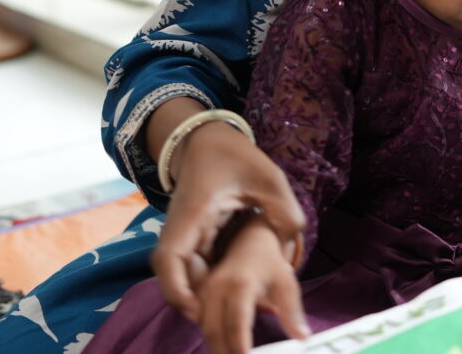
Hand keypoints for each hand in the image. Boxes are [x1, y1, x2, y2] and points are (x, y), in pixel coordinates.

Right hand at [151, 119, 305, 324]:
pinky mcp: (192, 237)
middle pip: (178, 276)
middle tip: (233, 320)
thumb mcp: (269, 178)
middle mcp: (181, 228)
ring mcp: (185, 234)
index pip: (169, 259)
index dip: (178, 290)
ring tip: (240, 310)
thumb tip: (292, 247)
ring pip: (188, 274)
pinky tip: (237, 290)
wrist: (208, 140)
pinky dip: (212, 280)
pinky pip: (197, 265)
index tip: (198, 311)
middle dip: (200, 301)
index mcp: (193, 213)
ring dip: (207, 293)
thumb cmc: (235, 156)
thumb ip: (285, 212)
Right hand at [197, 215, 309, 353]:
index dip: (239, 346)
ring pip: (206, 329)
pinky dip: (212, 338)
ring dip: (218, 349)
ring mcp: (205, 292)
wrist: (249, 240)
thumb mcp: (286, 283)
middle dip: (226, 353)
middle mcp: (218, 288)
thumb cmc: (269, 262)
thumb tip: (302, 337)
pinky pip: (201, 323)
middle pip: (215, 331)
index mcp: (240, 285)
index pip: (236, 322)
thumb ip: (292, 312)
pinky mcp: (200, 296)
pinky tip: (225, 349)